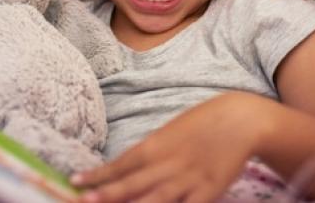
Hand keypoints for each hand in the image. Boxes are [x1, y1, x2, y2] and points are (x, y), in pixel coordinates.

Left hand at [72, 92, 262, 202]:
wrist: (239, 120)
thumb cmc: (200, 125)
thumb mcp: (169, 134)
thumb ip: (149, 154)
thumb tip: (124, 170)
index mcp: (156, 145)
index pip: (121, 163)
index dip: (98, 174)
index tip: (75, 182)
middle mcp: (168, 163)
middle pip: (133, 182)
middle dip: (107, 193)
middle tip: (83, 200)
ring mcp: (188, 179)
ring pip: (156, 198)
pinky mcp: (209, 191)